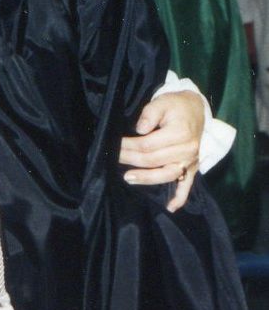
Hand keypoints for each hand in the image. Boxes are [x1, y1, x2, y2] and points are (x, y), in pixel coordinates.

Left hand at [119, 91, 203, 211]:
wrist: (195, 109)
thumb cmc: (175, 105)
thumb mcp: (162, 102)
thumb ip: (150, 114)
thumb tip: (140, 130)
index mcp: (181, 133)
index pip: (149, 145)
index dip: (129, 146)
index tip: (115, 145)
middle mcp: (188, 150)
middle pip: (154, 160)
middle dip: (131, 160)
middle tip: (114, 158)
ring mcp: (191, 161)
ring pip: (167, 175)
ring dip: (147, 179)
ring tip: (129, 178)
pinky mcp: (193, 168)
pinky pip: (187, 185)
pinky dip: (179, 197)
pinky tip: (170, 208)